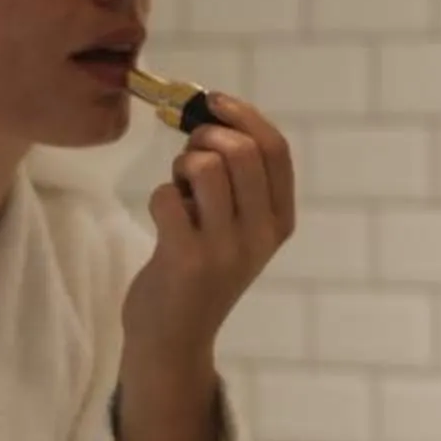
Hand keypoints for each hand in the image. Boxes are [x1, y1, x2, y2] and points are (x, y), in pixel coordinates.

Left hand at [121, 89, 296, 368]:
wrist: (174, 339)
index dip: (244, 114)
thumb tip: (208, 116)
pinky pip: (167, 195)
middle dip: (205, 135)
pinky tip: (165, 220)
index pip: (276, 150)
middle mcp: (260, 235)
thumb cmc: (200, 271)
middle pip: (241, 150)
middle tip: (188, 154)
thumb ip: (236, 179)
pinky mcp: (186, 260)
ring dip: (182, 166)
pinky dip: (160, 197)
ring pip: (204, 165)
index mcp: (280, 222)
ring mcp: (225, 249)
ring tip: (180, 190)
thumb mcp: (237, 229)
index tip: (213, 101)